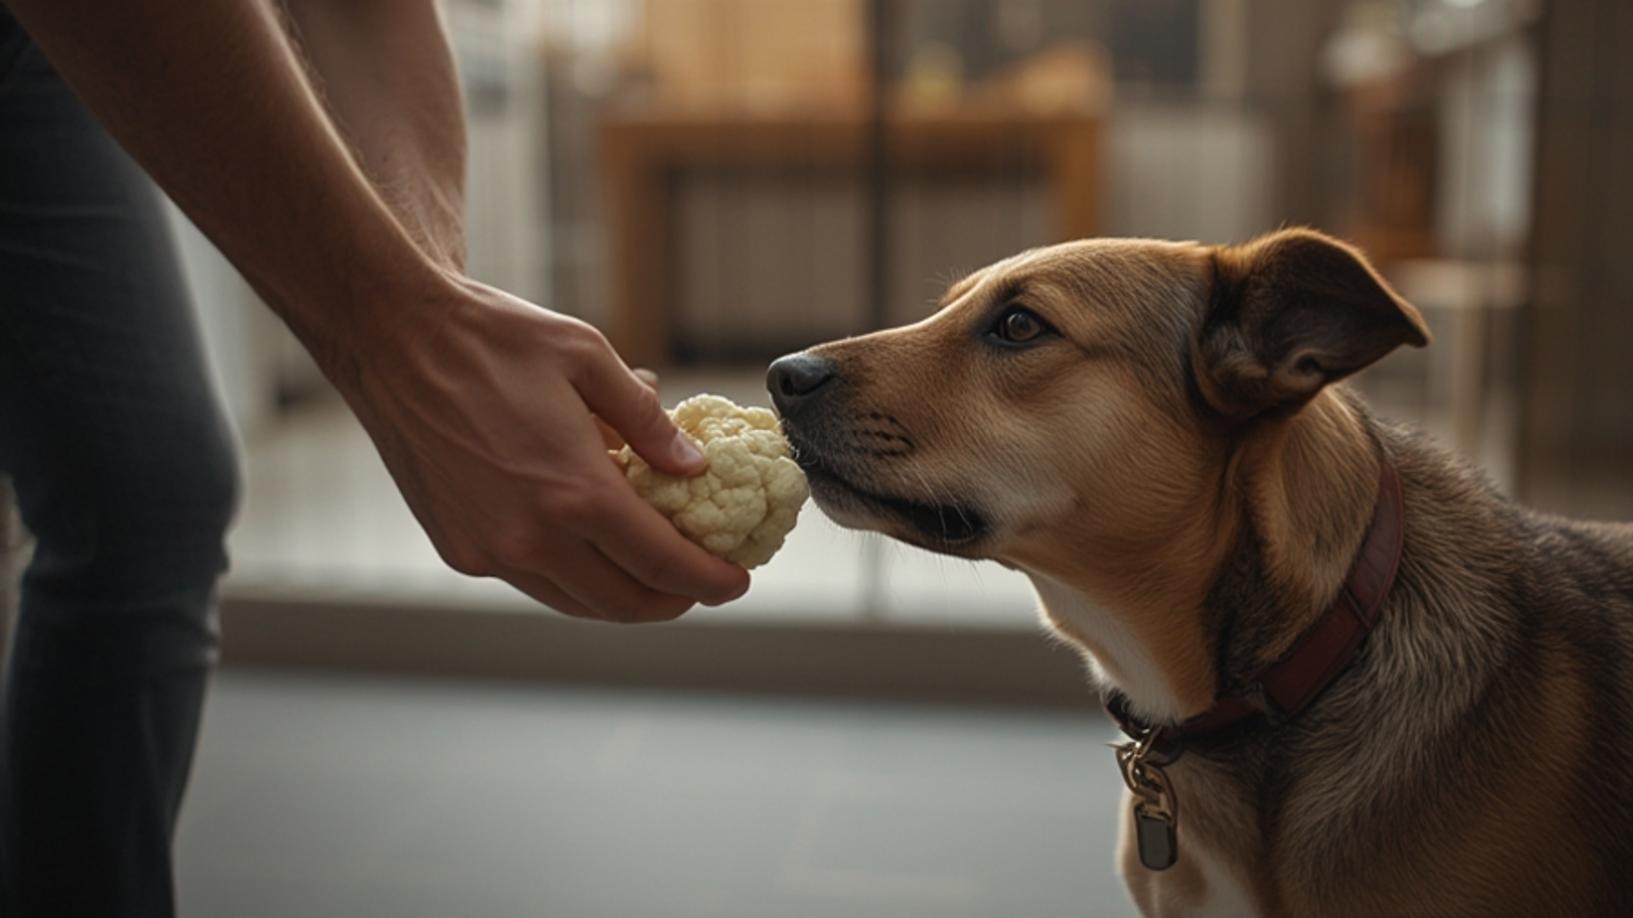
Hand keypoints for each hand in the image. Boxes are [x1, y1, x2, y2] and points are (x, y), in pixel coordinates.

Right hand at [330, 274, 749, 621]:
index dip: (709, 580)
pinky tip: (590, 545)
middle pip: (625, 602)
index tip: (736, 581)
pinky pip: (533, 581)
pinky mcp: (459, 549)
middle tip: (700, 580)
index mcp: (575, 493)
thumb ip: (647, 424)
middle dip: (674, 599)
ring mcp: (489, 550)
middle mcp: (531, 537)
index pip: (663, 563)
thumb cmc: (492, 339)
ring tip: (652, 568)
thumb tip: (693, 467)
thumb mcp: (588, 359)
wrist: (392, 339)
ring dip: (624, 595)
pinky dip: (573, 577)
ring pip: (578, 602)